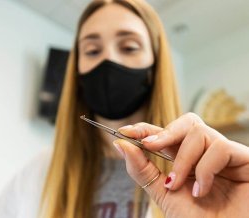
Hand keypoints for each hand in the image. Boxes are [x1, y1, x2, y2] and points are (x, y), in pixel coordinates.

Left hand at [113, 113, 248, 217]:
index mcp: (187, 160)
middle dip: (164, 132)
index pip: (167, 135)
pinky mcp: (244, 158)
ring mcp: (225, 154)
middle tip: (148, 145)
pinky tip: (202, 189)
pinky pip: (219, 147)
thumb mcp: (163, 194)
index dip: (146, 129)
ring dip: (183, 160)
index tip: (125, 132)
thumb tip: (121, 145)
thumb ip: (143, 170)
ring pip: (198, 133)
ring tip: (178, 184)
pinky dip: (204, 169)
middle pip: (187, 122)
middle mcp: (206, 153)